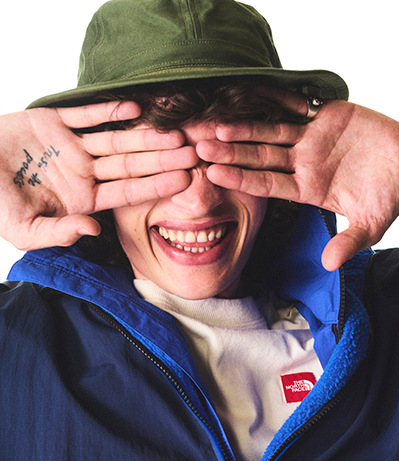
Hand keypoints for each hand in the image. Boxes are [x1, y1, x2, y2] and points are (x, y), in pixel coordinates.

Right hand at [0, 102, 197, 249]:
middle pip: (131, 165)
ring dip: (145, 135)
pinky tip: (136, 109)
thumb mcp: (25, 231)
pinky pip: (87, 114)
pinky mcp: (54, 121)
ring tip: (175, 131)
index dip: (157, 186)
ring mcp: (71, 147)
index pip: (128, 192)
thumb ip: (60, 233)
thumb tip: (93, 230)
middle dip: (162, 159)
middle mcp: (84, 174)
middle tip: (194, 152)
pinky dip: (109, 110)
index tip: (186, 180)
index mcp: (83, 200)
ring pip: (116, 139)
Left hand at [197, 93, 398, 269]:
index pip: (267, 184)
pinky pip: (296, 105)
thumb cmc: (390, 197)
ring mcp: (312, 140)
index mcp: (309, 189)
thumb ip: (348, 242)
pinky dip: (276, 97)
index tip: (214, 174)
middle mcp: (303, 164)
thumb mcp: (370, 225)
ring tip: (216, 123)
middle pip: (260, 157)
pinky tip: (251, 90)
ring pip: (272, 131)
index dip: (241, 178)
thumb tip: (330, 264)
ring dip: (245, 126)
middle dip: (231, 151)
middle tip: (200, 146)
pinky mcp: (326, 116)